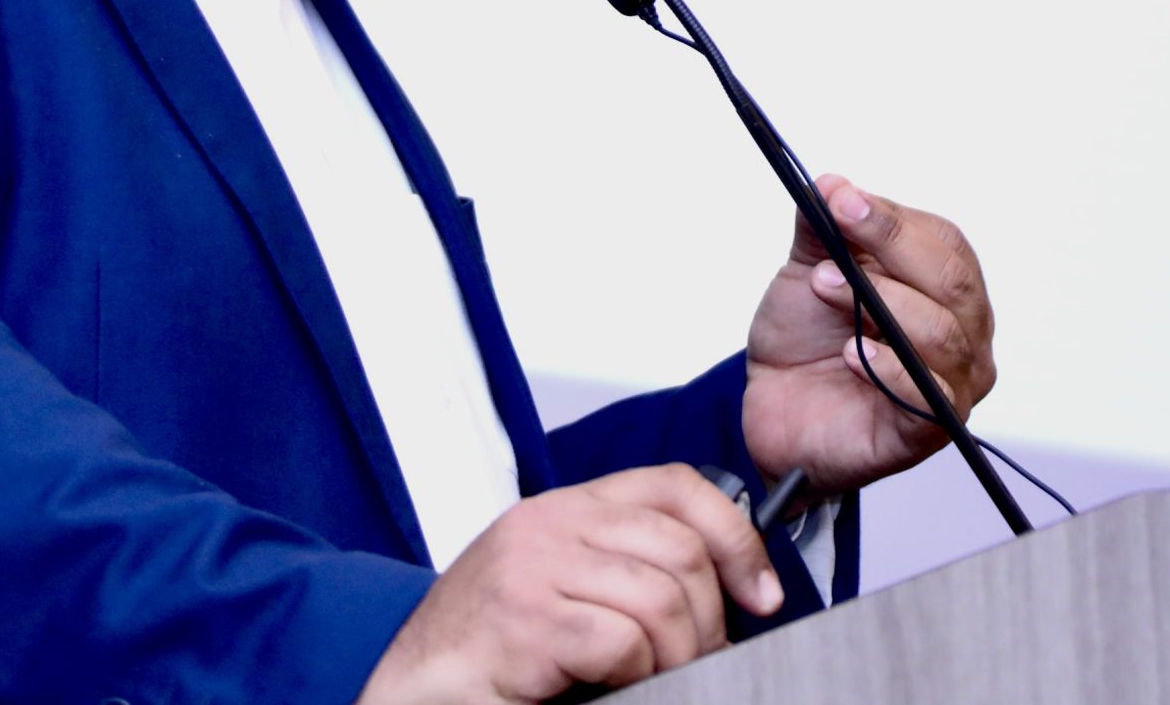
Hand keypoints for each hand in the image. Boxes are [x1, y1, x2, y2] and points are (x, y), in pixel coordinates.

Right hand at [354, 464, 782, 704]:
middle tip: (703, 660)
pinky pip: (622, 642)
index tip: (760, 593)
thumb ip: (621, 569)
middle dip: (711, 617)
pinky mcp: (524, 619)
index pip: (675, 485)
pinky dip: (637, 675)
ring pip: (660, 598)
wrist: (409, 691)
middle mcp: (548, 524)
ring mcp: (532, 567)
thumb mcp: (561, 588)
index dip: (735, 536)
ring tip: (661, 680)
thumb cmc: (486, 653)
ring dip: (678, 656)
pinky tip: (612, 688)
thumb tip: (724, 591)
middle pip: (681, 548)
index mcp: (563, 509)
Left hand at [740, 174, 996, 495]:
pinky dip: (890, 368)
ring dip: (880, 304)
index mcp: (944, 286)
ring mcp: (952, 384)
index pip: (943, 242)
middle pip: (953, 283)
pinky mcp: (928, 431)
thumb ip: (823, 227)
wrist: (776, 407)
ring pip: (942, 334)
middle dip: (889, 252)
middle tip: (833, 246)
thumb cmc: (808, 340)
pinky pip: (928, 396)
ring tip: (824, 289)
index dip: (891, 219)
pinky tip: (854, 354)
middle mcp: (963, 334)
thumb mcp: (808, 269)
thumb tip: (831, 185)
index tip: (840, 200)